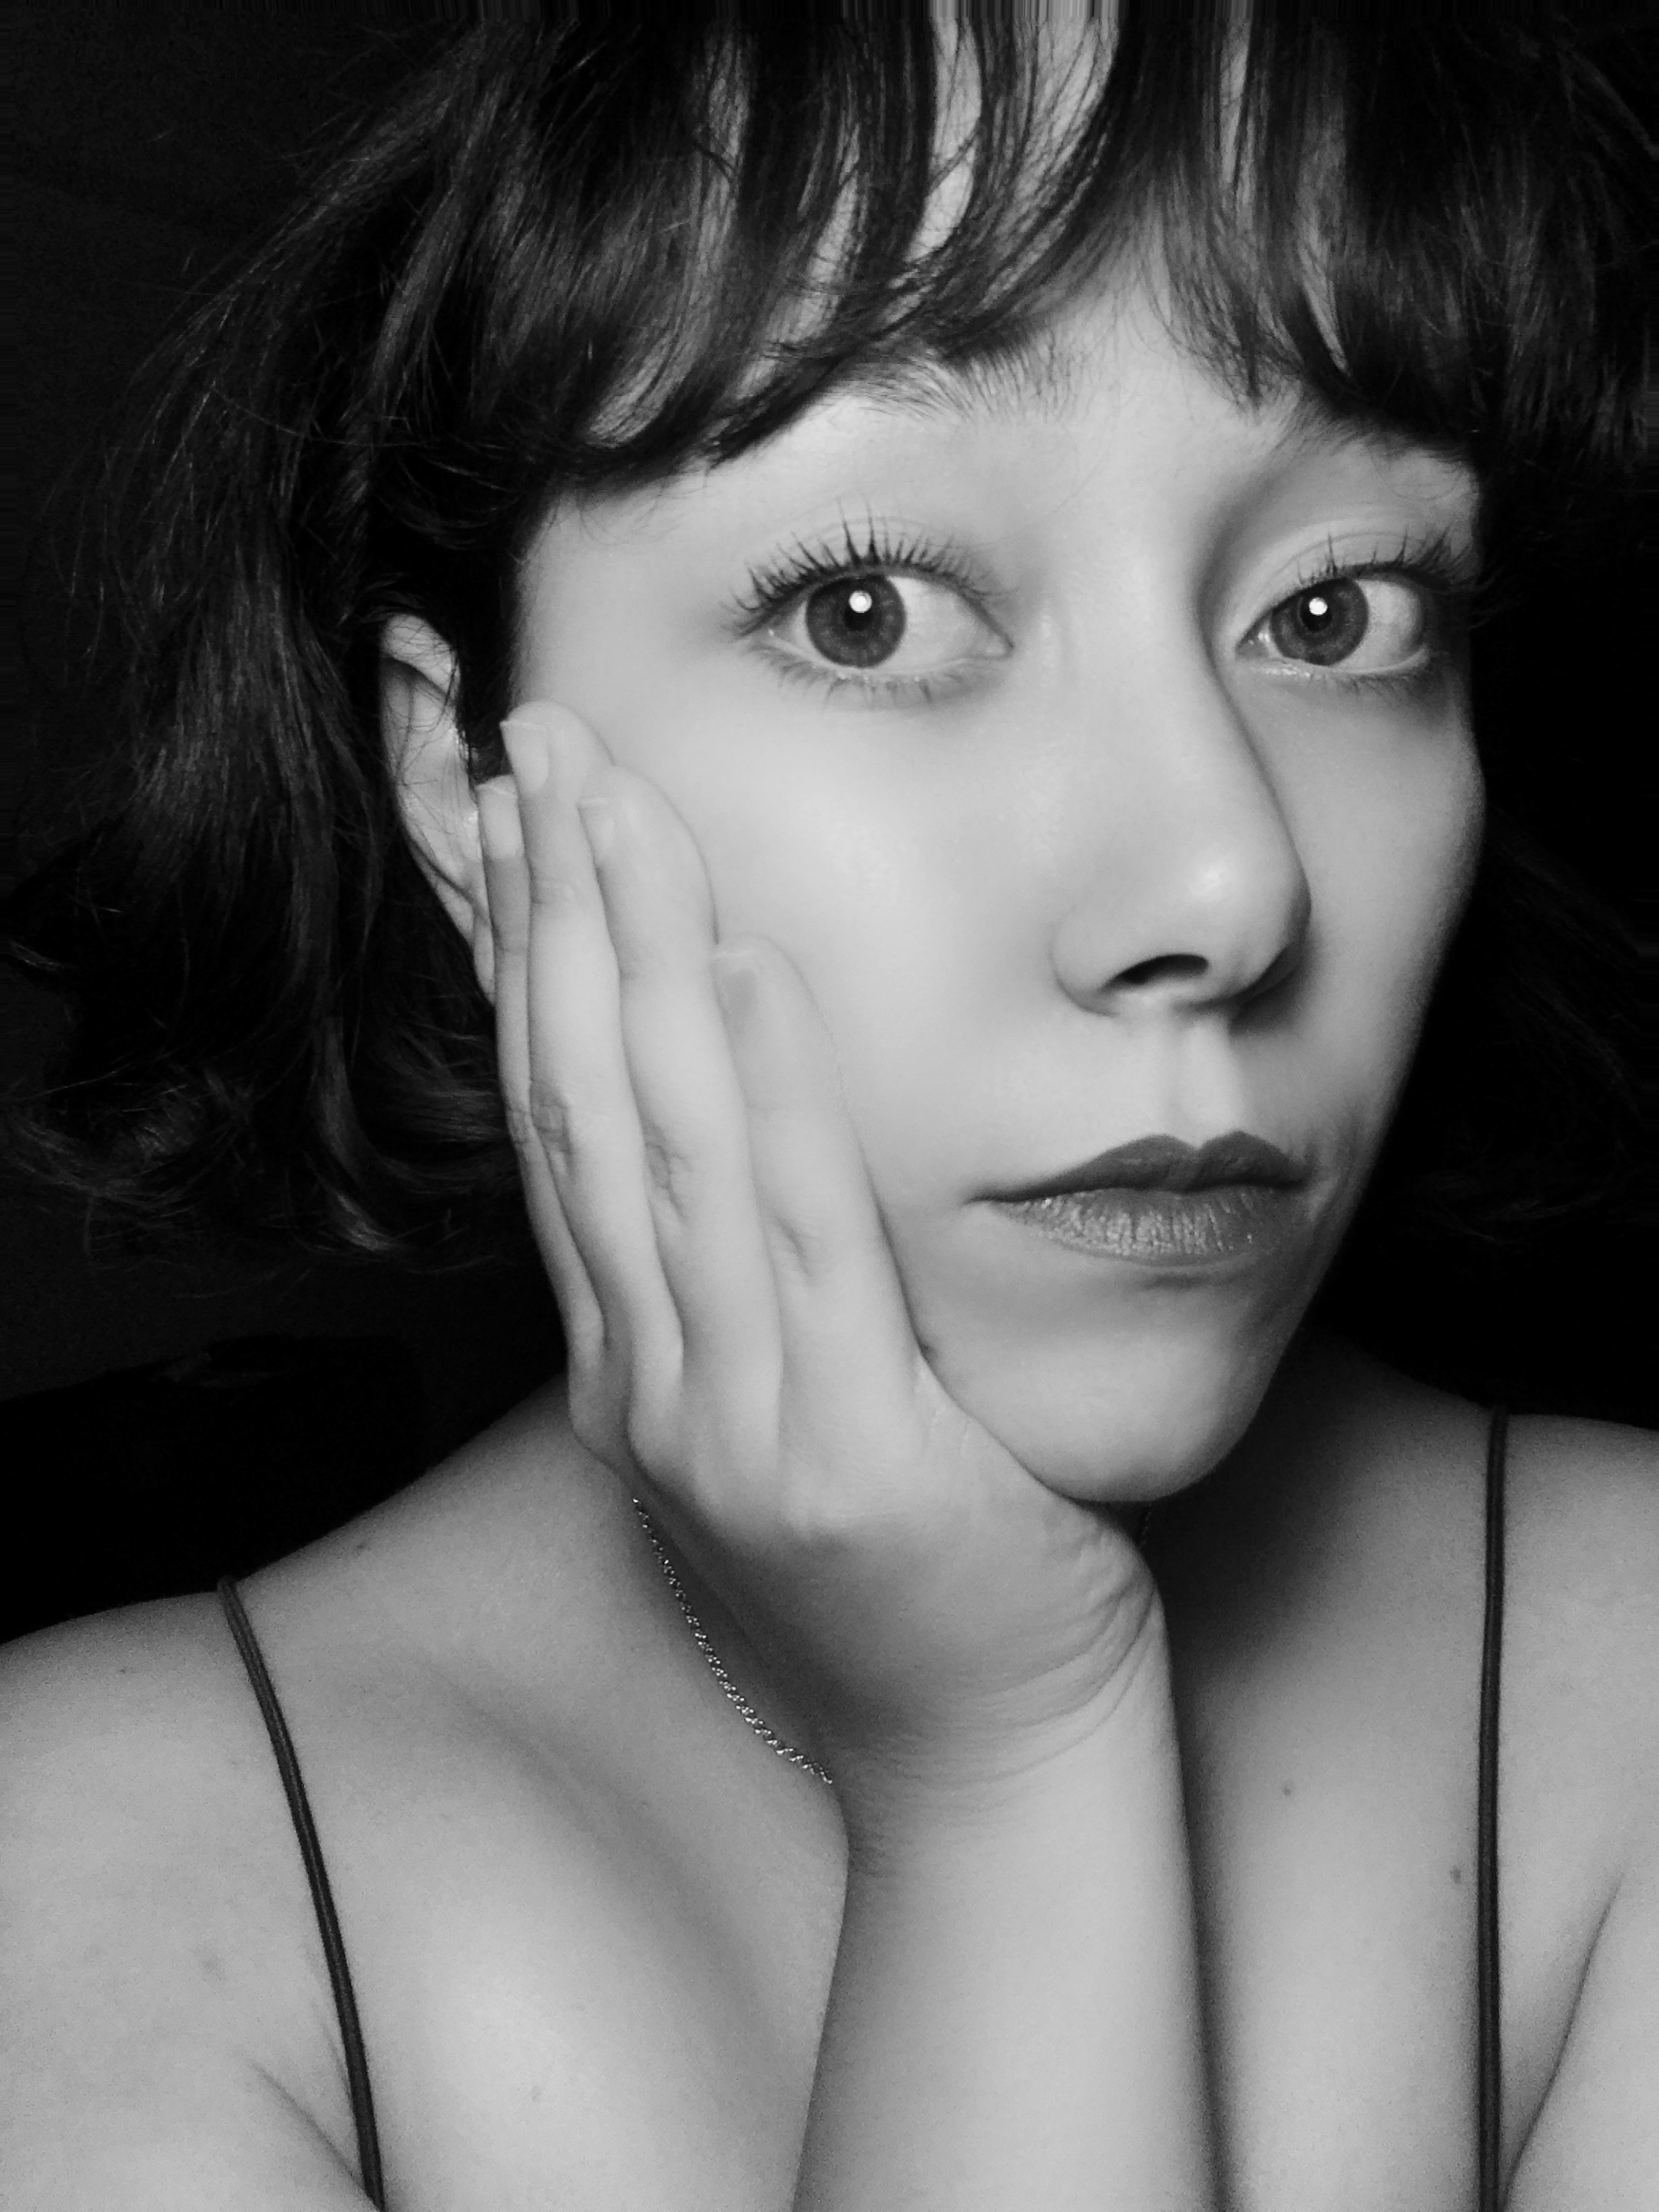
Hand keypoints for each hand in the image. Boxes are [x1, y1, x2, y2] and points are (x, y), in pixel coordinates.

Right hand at [478, 702, 1160, 1797]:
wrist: (985, 1749)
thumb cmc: (908, 1572)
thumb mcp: (780, 1423)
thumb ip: (728, 1296)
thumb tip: (718, 1127)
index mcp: (631, 1378)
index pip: (559, 1133)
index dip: (529, 967)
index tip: (521, 828)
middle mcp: (654, 1393)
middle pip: (586, 1114)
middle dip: (558, 921)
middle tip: (543, 753)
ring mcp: (738, 1429)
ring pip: (667, 1158)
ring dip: (641, 967)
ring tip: (624, 810)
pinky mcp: (847, 1457)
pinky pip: (806, 1245)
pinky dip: (780, 1099)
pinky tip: (759, 970)